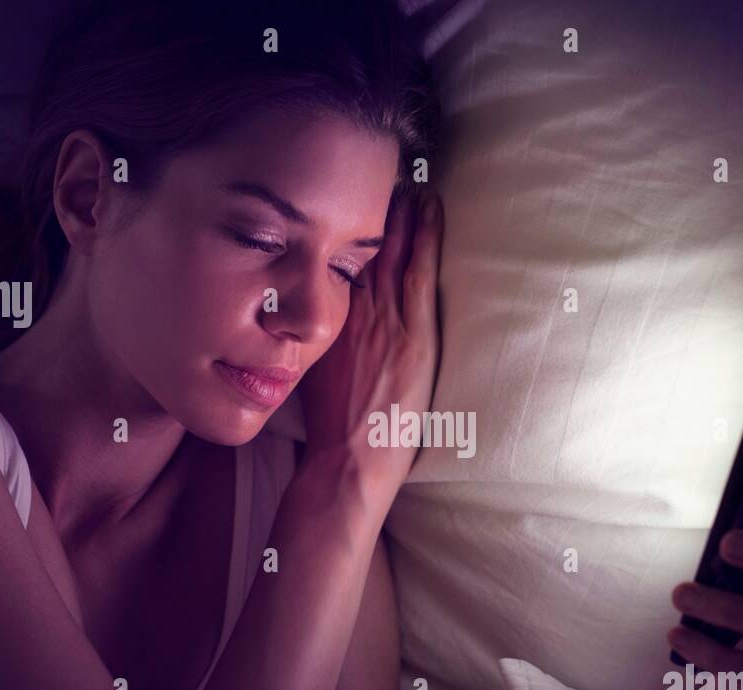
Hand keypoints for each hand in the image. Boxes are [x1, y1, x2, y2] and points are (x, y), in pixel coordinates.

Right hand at [298, 190, 443, 498]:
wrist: (349, 459)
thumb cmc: (332, 430)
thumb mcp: (311, 376)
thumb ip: (317, 343)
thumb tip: (313, 326)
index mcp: (323, 321)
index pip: (335, 265)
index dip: (345, 233)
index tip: (349, 207)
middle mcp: (349, 311)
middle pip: (362, 249)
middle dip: (374, 212)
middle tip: (384, 177)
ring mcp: (383, 318)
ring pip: (392, 251)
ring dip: (401, 213)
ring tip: (409, 183)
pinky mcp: (413, 331)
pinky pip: (420, 270)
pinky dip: (426, 235)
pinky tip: (431, 208)